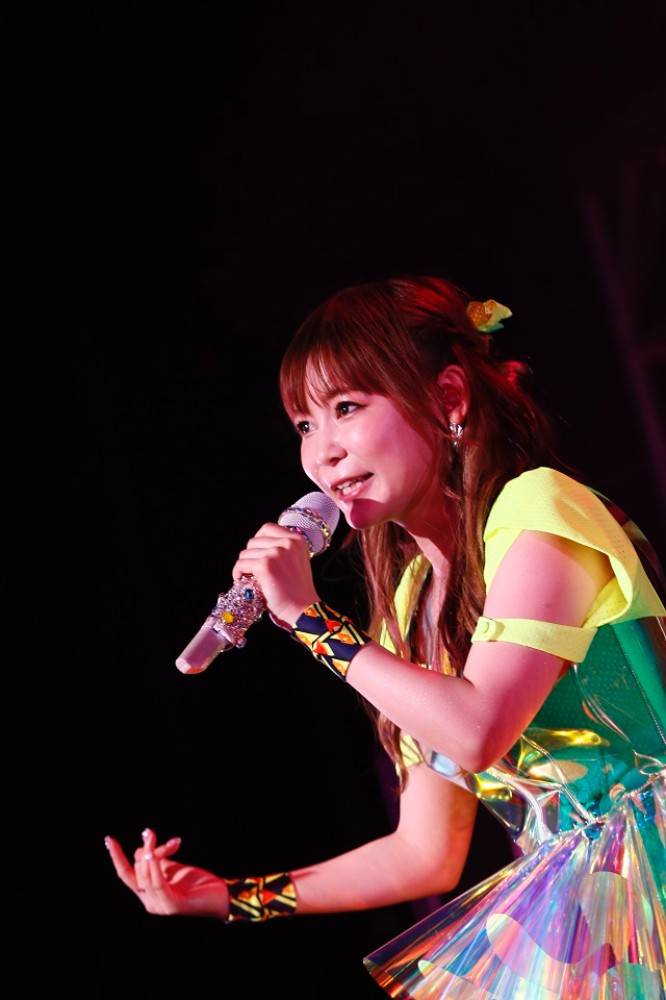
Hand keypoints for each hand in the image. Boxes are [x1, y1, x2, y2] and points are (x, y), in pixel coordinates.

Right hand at [105, 828, 229, 918]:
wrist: (220, 896)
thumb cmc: (197, 882)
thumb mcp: (172, 867)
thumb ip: (156, 860)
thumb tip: (142, 846)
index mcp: (147, 893)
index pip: (126, 874)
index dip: (117, 857)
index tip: (109, 839)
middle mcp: (150, 902)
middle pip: (137, 871)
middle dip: (143, 849)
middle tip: (150, 832)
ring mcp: (160, 906)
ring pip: (146, 876)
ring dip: (149, 853)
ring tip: (152, 838)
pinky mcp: (172, 906)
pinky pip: (158, 885)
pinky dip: (155, 869)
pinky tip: (155, 855)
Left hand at [232, 523, 319, 625]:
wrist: (302, 607)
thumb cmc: (298, 589)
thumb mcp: (297, 560)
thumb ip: (283, 549)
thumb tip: (259, 546)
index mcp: (296, 539)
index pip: (267, 528)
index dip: (258, 540)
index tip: (256, 553)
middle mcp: (287, 542)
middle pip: (254, 541)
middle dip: (250, 556)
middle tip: (251, 569)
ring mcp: (276, 553)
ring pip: (246, 553)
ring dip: (244, 565)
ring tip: (248, 576)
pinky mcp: (265, 565)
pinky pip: (241, 564)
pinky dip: (237, 572)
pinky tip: (241, 579)